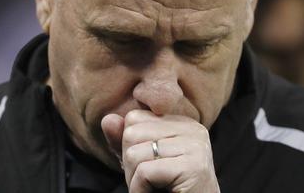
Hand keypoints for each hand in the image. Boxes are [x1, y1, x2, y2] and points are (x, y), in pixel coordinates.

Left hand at [101, 110, 219, 192]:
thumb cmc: (168, 190)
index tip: (147, 167)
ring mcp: (195, 146)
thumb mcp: (142, 162)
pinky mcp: (193, 166)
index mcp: (182, 122)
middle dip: (130, 164)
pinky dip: (140, 189)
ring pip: (135, 154)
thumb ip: (125, 141)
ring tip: (153, 188)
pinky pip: (145, 172)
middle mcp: (192, 128)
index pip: (134, 118)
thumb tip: (108, 119)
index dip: (130, 146)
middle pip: (132, 133)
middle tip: (149, 182)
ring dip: (135, 179)